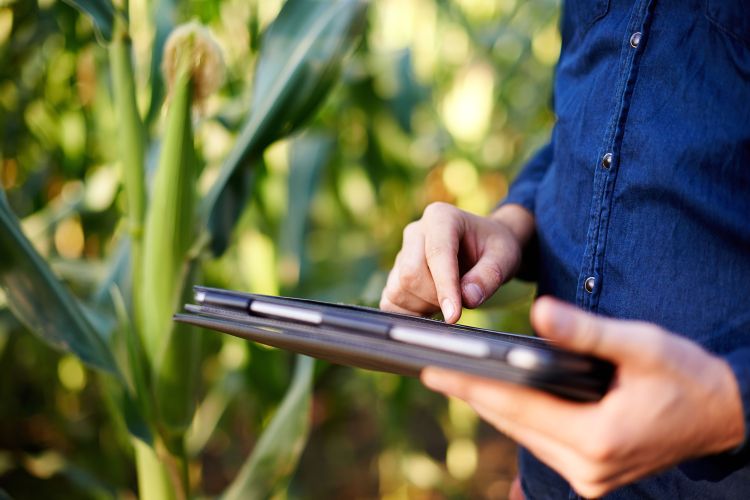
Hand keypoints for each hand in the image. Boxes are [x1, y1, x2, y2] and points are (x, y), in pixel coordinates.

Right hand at [380, 202, 533, 322]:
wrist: (483, 246)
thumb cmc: (493, 248)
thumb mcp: (505, 257)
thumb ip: (489, 276)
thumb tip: (468, 298)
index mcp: (441, 217)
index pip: (437, 254)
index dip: (444, 287)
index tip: (454, 316)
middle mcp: (415, 232)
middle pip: (411, 274)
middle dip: (435, 297)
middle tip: (460, 302)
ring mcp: (402, 253)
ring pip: (399, 289)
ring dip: (423, 306)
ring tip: (448, 300)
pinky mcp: (395, 273)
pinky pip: (390, 300)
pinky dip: (409, 312)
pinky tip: (430, 308)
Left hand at [421, 297, 745, 496]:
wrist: (725, 414)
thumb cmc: (686, 376)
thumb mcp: (640, 345)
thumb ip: (585, 331)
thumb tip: (538, 314)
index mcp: (597, 438)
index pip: (517, 406)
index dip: (471, 386)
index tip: (432, 371)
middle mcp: (588, 468)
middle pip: (513, 424)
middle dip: (472, 395)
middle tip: (432, 370)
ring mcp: (590, 476)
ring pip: (524, 435)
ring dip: (493, 407)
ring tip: (456, 378)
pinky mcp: (593, 473)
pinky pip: (540, 442)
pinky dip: (518, 418)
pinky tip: (500, 396)